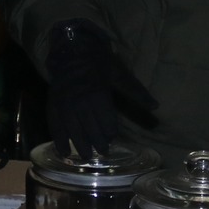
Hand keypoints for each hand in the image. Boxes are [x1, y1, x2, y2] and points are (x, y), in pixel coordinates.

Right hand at [45, 20, 156, 158]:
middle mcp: (79, 100)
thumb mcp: (120, 74)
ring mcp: (64, 103)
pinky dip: (58, 139)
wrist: (72, 51)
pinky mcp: (53, 104)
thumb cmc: (99, 63)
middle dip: (96, 141)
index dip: (109, 130)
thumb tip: (156, 106)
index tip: (113, 137)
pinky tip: (63, 151)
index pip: (105, 118)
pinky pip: (55, 124)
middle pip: (89, 127)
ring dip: (79, 144)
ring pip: (72, 128)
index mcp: (98, 93)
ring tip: (86, 156)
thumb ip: (136, 92)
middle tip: (103, 153)